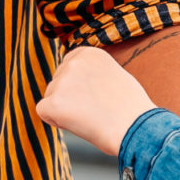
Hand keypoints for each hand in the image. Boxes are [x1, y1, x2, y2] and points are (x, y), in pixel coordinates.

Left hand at [37, 46, 157, 156]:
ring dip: (65, 110)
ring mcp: (62, 81)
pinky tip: (77, 124)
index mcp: (89, 52)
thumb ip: (92, 74)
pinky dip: (56, 121)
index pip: (68, 68)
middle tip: (94, 110)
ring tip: (91, 117)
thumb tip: (76, 83)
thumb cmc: (131, 109)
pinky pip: (43, 112)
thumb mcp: (114, 76)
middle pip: (57, 82)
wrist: (135, 127)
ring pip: (51, 97)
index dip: (78, 87)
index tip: (94, 97)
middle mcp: (73, 62)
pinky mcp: (54, 102)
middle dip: (70, 98)